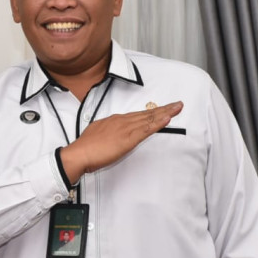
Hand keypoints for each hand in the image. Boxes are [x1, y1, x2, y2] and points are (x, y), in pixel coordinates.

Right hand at [59, 101, 182, 182]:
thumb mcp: (97, 134)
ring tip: (177, 108)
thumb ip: (107, 132)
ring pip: (149, 119)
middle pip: (146, 114)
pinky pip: (147, 129)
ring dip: (165, 113)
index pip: (137, 115)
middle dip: (163, 109)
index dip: (151, 112)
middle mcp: (122, 121)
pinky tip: (168, 119)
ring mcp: (126, 128)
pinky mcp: (129, 138)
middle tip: (177, 104)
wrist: (80, 153)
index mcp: (114, 120)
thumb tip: (111, 134)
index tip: (161, 109)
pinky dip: (159, 123)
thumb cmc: (85, 148)